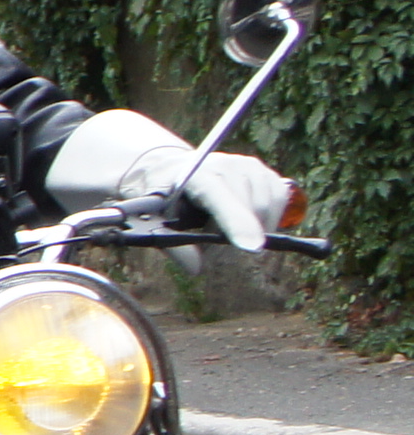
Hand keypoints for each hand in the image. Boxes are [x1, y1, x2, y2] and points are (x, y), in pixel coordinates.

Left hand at [49, 106, 296, 249]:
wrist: (170, 170)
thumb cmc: (162, 195)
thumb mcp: (155, 219)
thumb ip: (173, 245)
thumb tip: (196, 269)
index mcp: (197, 174)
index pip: (221, 198)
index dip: (237, 223)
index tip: (251, 247)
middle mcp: (229, 165)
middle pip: (250, 212)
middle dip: (235, 240)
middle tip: (212, 252)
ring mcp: (251, 167)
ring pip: (267, 212)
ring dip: (251, 231)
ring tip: (221, 230)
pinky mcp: (267, 174)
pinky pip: (278, 204)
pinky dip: (265, 221)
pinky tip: (243, 221)